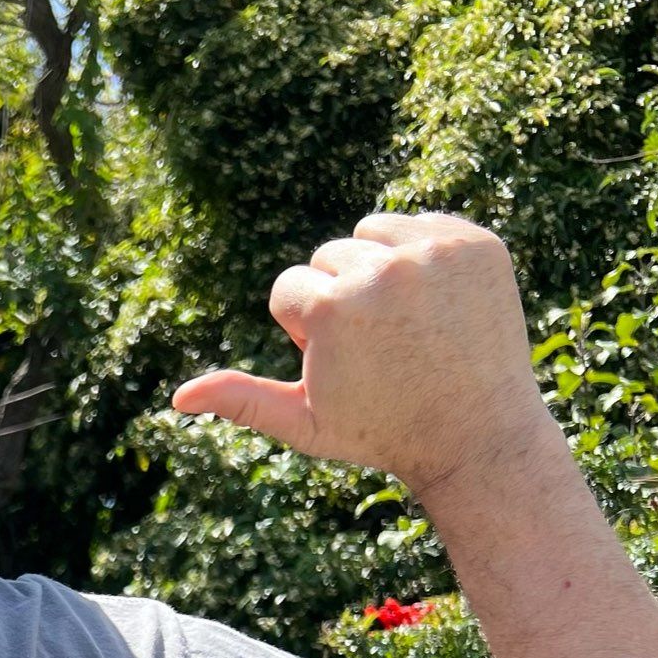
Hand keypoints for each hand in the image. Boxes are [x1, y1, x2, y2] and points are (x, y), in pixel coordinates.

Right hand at [170, 212, 558, 495]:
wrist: (479, 434)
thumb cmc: (382, 432)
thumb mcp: (305, 424)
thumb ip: (242, 400)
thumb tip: (179, 396)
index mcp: (332, 307)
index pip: (289, 288)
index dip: (305, 331)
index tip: (345, 363)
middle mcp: (384, 270)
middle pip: (329, 256)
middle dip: (340, 297)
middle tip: (379, 349)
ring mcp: (436, 252)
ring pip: (373, 231)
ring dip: (376, 267)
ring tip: (403, 322)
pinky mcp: (477, 243)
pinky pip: (423, 224)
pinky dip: (421, 256)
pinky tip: (435, 305)